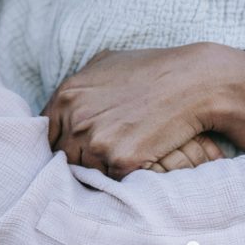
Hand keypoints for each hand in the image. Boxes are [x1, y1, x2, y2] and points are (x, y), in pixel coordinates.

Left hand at [42, 45, 216, 178]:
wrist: (195, 82)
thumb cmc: (155, 70)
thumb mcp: (107, 63)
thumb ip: (80, 85)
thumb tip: (65, 105)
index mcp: (67, 94)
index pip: (49, 133)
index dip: (64, 142)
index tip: (79, 148)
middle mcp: (76, 118)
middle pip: (64, 157)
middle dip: (80, 160)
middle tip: (103, 159)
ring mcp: (97, 140)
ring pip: (86, 172)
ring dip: (101, 171)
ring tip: (123, 162)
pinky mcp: (120, 159)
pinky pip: (111, 181)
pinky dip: (123, 177)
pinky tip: (138, 165)